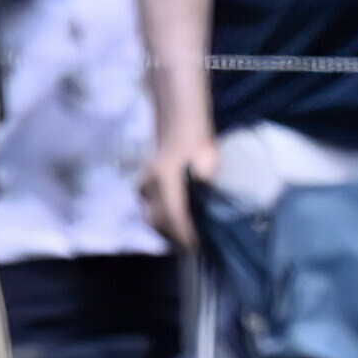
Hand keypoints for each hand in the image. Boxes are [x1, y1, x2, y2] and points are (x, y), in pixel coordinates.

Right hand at [146, 123, 218, 254]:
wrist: (179, 111)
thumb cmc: (195, 132)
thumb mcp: (208, 157)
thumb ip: (206, 180)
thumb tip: (209, 200)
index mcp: (167, 179)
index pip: (175, 214)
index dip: (185, 233)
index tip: (196, 247)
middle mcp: (153, 181)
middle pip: (157, 215)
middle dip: (172, 231)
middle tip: (190, 241)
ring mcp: (149, 176)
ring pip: (150, 207)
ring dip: (163, 220)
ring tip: (179, 227)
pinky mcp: (150, 172)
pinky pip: (150, 197)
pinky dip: (159, 207)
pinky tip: (169, 207)